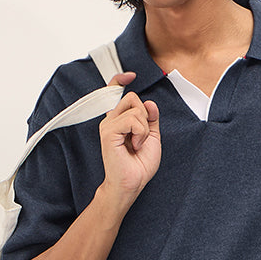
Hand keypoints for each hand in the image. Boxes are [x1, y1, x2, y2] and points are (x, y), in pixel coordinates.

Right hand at [98, 71, 160, 199]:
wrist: (132, 183)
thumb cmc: (139, 165)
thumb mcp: (152, 137)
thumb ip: (151, 119)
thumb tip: (149, 103)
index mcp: (119, 119)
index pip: (115, 92)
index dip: (120, 79)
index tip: (130, 76)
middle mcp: (111, 119)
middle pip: (132, 98)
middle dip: (145, 116)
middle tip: (142, 136)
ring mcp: (108, 124)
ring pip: (135, 108)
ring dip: (145, 128)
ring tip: (138, 144)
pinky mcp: (108, 131)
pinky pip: (133, 120)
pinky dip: (141, 133)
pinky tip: (135, 145)